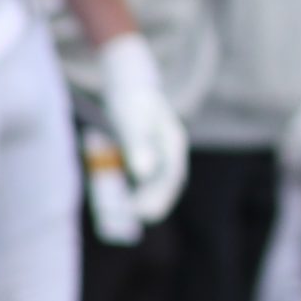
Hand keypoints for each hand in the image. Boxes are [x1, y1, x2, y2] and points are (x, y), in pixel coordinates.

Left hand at [99, 33, 188, 222]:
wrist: (132, 84)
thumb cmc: (130, 100)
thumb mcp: (131, 119)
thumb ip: (138, 145)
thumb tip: (143, 174)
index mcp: (173, 141)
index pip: (171, 175)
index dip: (160, 195)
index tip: (142, 210)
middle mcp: (172, 150)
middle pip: (169, 182)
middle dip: (156, 201)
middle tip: (139, 217)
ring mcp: (164, 154)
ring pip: (162, 183)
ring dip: (150, 199)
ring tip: (132, 214)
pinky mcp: (152, 156)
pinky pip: (150, 179)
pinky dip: (141, 191)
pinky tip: (127, 201)